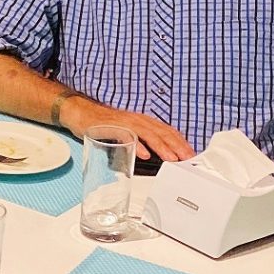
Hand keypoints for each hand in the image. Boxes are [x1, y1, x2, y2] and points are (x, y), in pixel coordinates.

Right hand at [59, 96, 195, 161]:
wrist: (81, 113)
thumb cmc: (105, 125)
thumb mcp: (127, 132)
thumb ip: (141, 142)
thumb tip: (154, 160)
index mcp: (144, 122)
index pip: (167, 131)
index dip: (181, 143)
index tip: (192, 155)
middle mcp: (137, 120)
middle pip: (162, 132)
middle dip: (177, 146)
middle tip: (188, 159)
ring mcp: (125, 123)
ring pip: (148, 134)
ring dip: (161, 147)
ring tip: (171, 159)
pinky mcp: (111, 127)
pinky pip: (126, 136)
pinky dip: (136, 145)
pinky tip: (143, 155)